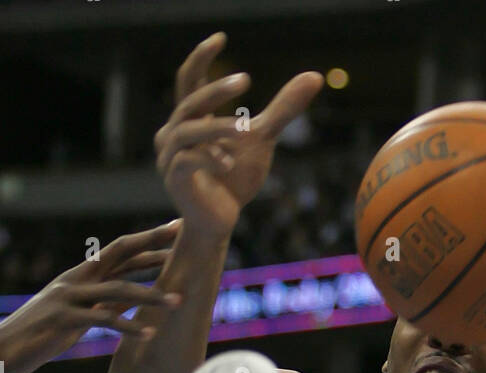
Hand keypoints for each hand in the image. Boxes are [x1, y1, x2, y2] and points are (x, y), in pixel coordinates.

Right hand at [0, 221, 183, 372]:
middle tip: (184, 240)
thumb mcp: (74, 316)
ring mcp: (67, 298)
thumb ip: (98, 304)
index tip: (175, 230)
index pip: (120, 251)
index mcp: (80, 276)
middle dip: (153, 247)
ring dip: (151, 296)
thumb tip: (125, 300)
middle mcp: (75, 280)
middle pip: (121, 255)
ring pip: (118, 290)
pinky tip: (150, 334)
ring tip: (179, 301)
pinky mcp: (62, 320)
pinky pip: (102, 321)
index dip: (147, 240)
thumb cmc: (37, 336)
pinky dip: (128, 328)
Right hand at [155, 32, 322, 238]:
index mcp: (191, 119)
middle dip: (217, 89)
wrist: (220, 222)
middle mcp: (174, 132)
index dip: (201, 57)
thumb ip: (283, 108)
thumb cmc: (235, 178)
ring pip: (188, 130)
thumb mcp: (263, 138)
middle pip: (191, 100)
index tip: (221, 38)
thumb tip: (315, 76)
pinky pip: (187, 160)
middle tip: (245, 80)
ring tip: (246, 129)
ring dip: (219, 127)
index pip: (189, 79)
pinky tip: (228, 163)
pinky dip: (210, 157)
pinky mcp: (174, 179)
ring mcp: (170, 156)